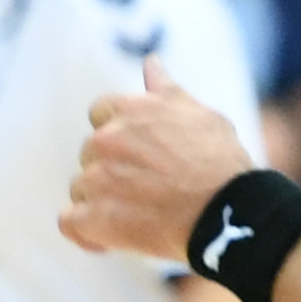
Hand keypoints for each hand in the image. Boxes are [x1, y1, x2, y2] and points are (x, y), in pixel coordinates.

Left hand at [64, 59, 255, 259]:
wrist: (230, 212)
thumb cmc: (221, 164)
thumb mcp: (200, 115)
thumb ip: (166, 91)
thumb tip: (150, 62)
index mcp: (129, 110)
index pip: (100, 113)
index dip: (118, 135)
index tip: (137, 153)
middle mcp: (107, 140)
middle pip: (90, 153)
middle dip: (111, 169)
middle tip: (147, 188)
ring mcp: (97, 179)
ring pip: (81, 188)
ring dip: (101, 201)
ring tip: (138, 214)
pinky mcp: (94, 217)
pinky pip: (70, 222)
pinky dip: (85, 232)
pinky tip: (107, 239)